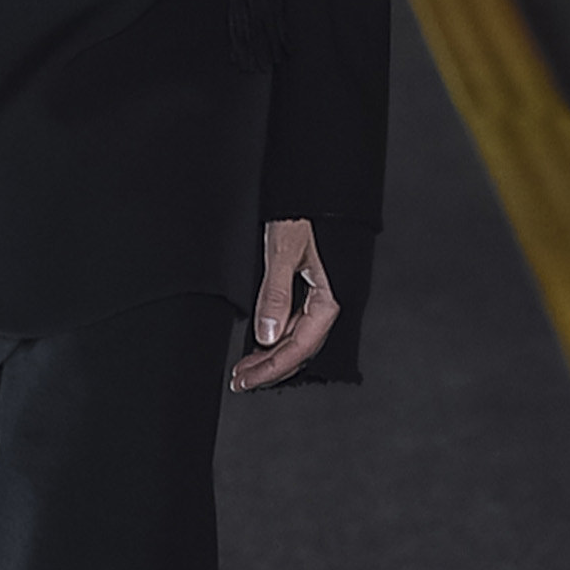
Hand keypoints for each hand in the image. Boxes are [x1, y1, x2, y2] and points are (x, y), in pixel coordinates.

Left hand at [231, 218, 337, 391]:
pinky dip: (274, 338)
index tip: (247, 380)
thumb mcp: (283, 252)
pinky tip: (257, 344)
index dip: (271, 368)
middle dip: (269, 368)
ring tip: (244, 369)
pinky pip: (294, 324)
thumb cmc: (304, 214)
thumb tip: (267, 335)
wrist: (310, 188)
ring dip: (270, 356)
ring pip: (296, 339)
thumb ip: (276, 294)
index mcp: (329, 299)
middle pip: (299, 350)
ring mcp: (318, 298)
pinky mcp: (309, 290)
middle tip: (240, 381)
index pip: (299, 348)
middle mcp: (326, 303)